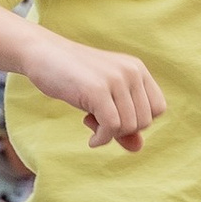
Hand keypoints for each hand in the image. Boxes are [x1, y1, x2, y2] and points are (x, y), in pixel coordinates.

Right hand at [22, 30, 164, 151]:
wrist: (42, 53)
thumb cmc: (72, 77)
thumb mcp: (103, 98)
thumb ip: (123, 122)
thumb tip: (138, 148)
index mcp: (137, 69)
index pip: (158, 108)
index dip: (138, 121)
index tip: (115, 119)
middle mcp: (131, 71)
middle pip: (145, 121)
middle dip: (122, 130)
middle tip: (98, 122)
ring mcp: (115, 79)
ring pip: (128, 126)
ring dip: (109, 135)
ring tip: (91, 124)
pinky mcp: (97, 89)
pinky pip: (111, 127)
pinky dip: (102, 139)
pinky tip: (91, 140)